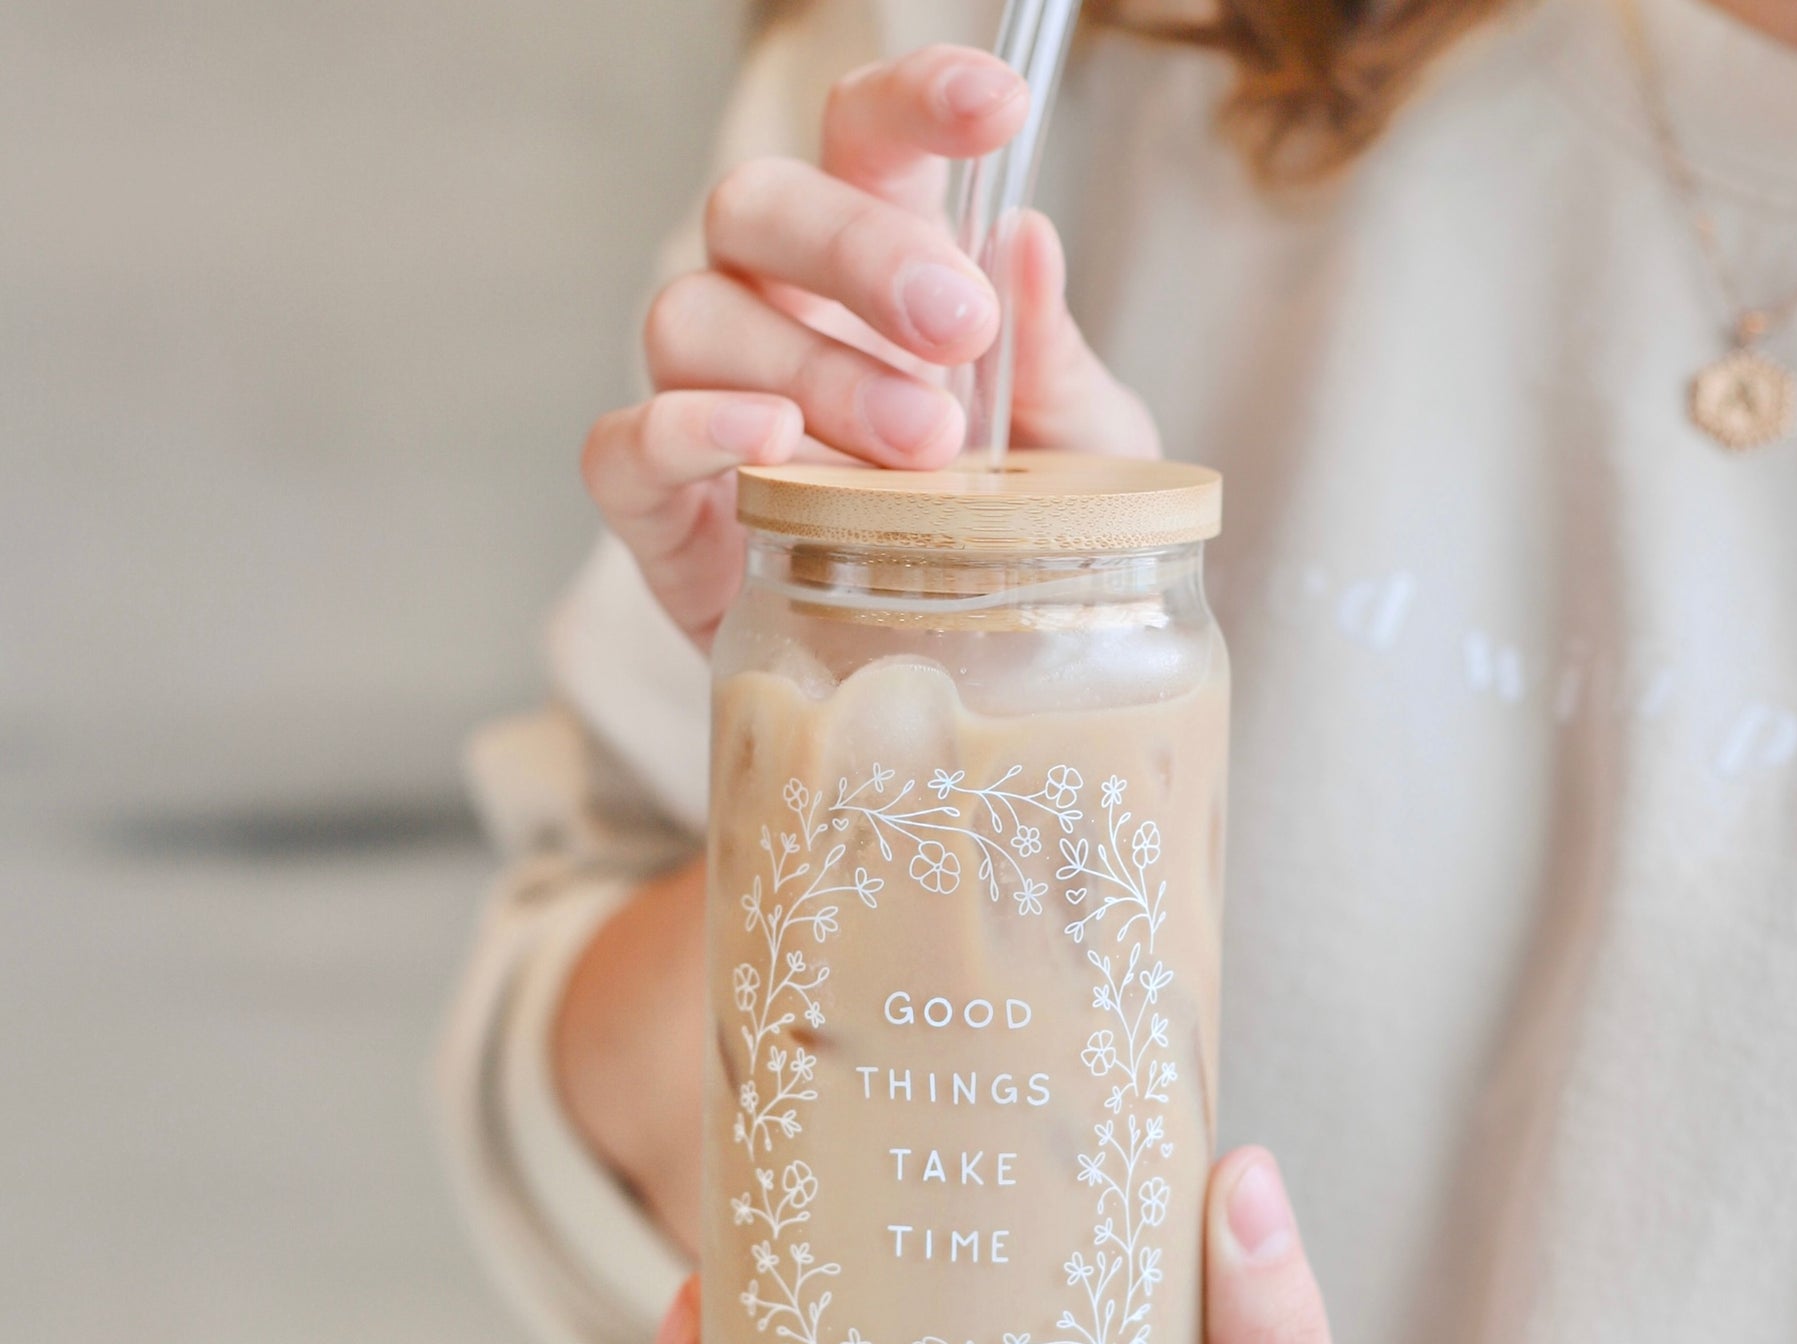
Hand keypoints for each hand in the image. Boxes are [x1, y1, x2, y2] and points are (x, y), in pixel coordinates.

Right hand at [581, 43, 1160, 648]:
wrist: (957, 691)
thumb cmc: (1011, 550)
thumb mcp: (1075, 460)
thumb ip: (1053, 360)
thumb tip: (1025, 238)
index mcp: (876, 272)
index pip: (863, 141)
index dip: (916, 102)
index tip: (1001, 106)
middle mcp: (773, 315)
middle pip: (755, 207)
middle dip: (858, 251)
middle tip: (959, 329)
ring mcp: (705, 409)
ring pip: (691, 318)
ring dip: (806, 367)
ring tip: (918, 447)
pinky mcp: (663, 516)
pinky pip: (623, 446)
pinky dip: (681, 432)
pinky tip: (769, 447)